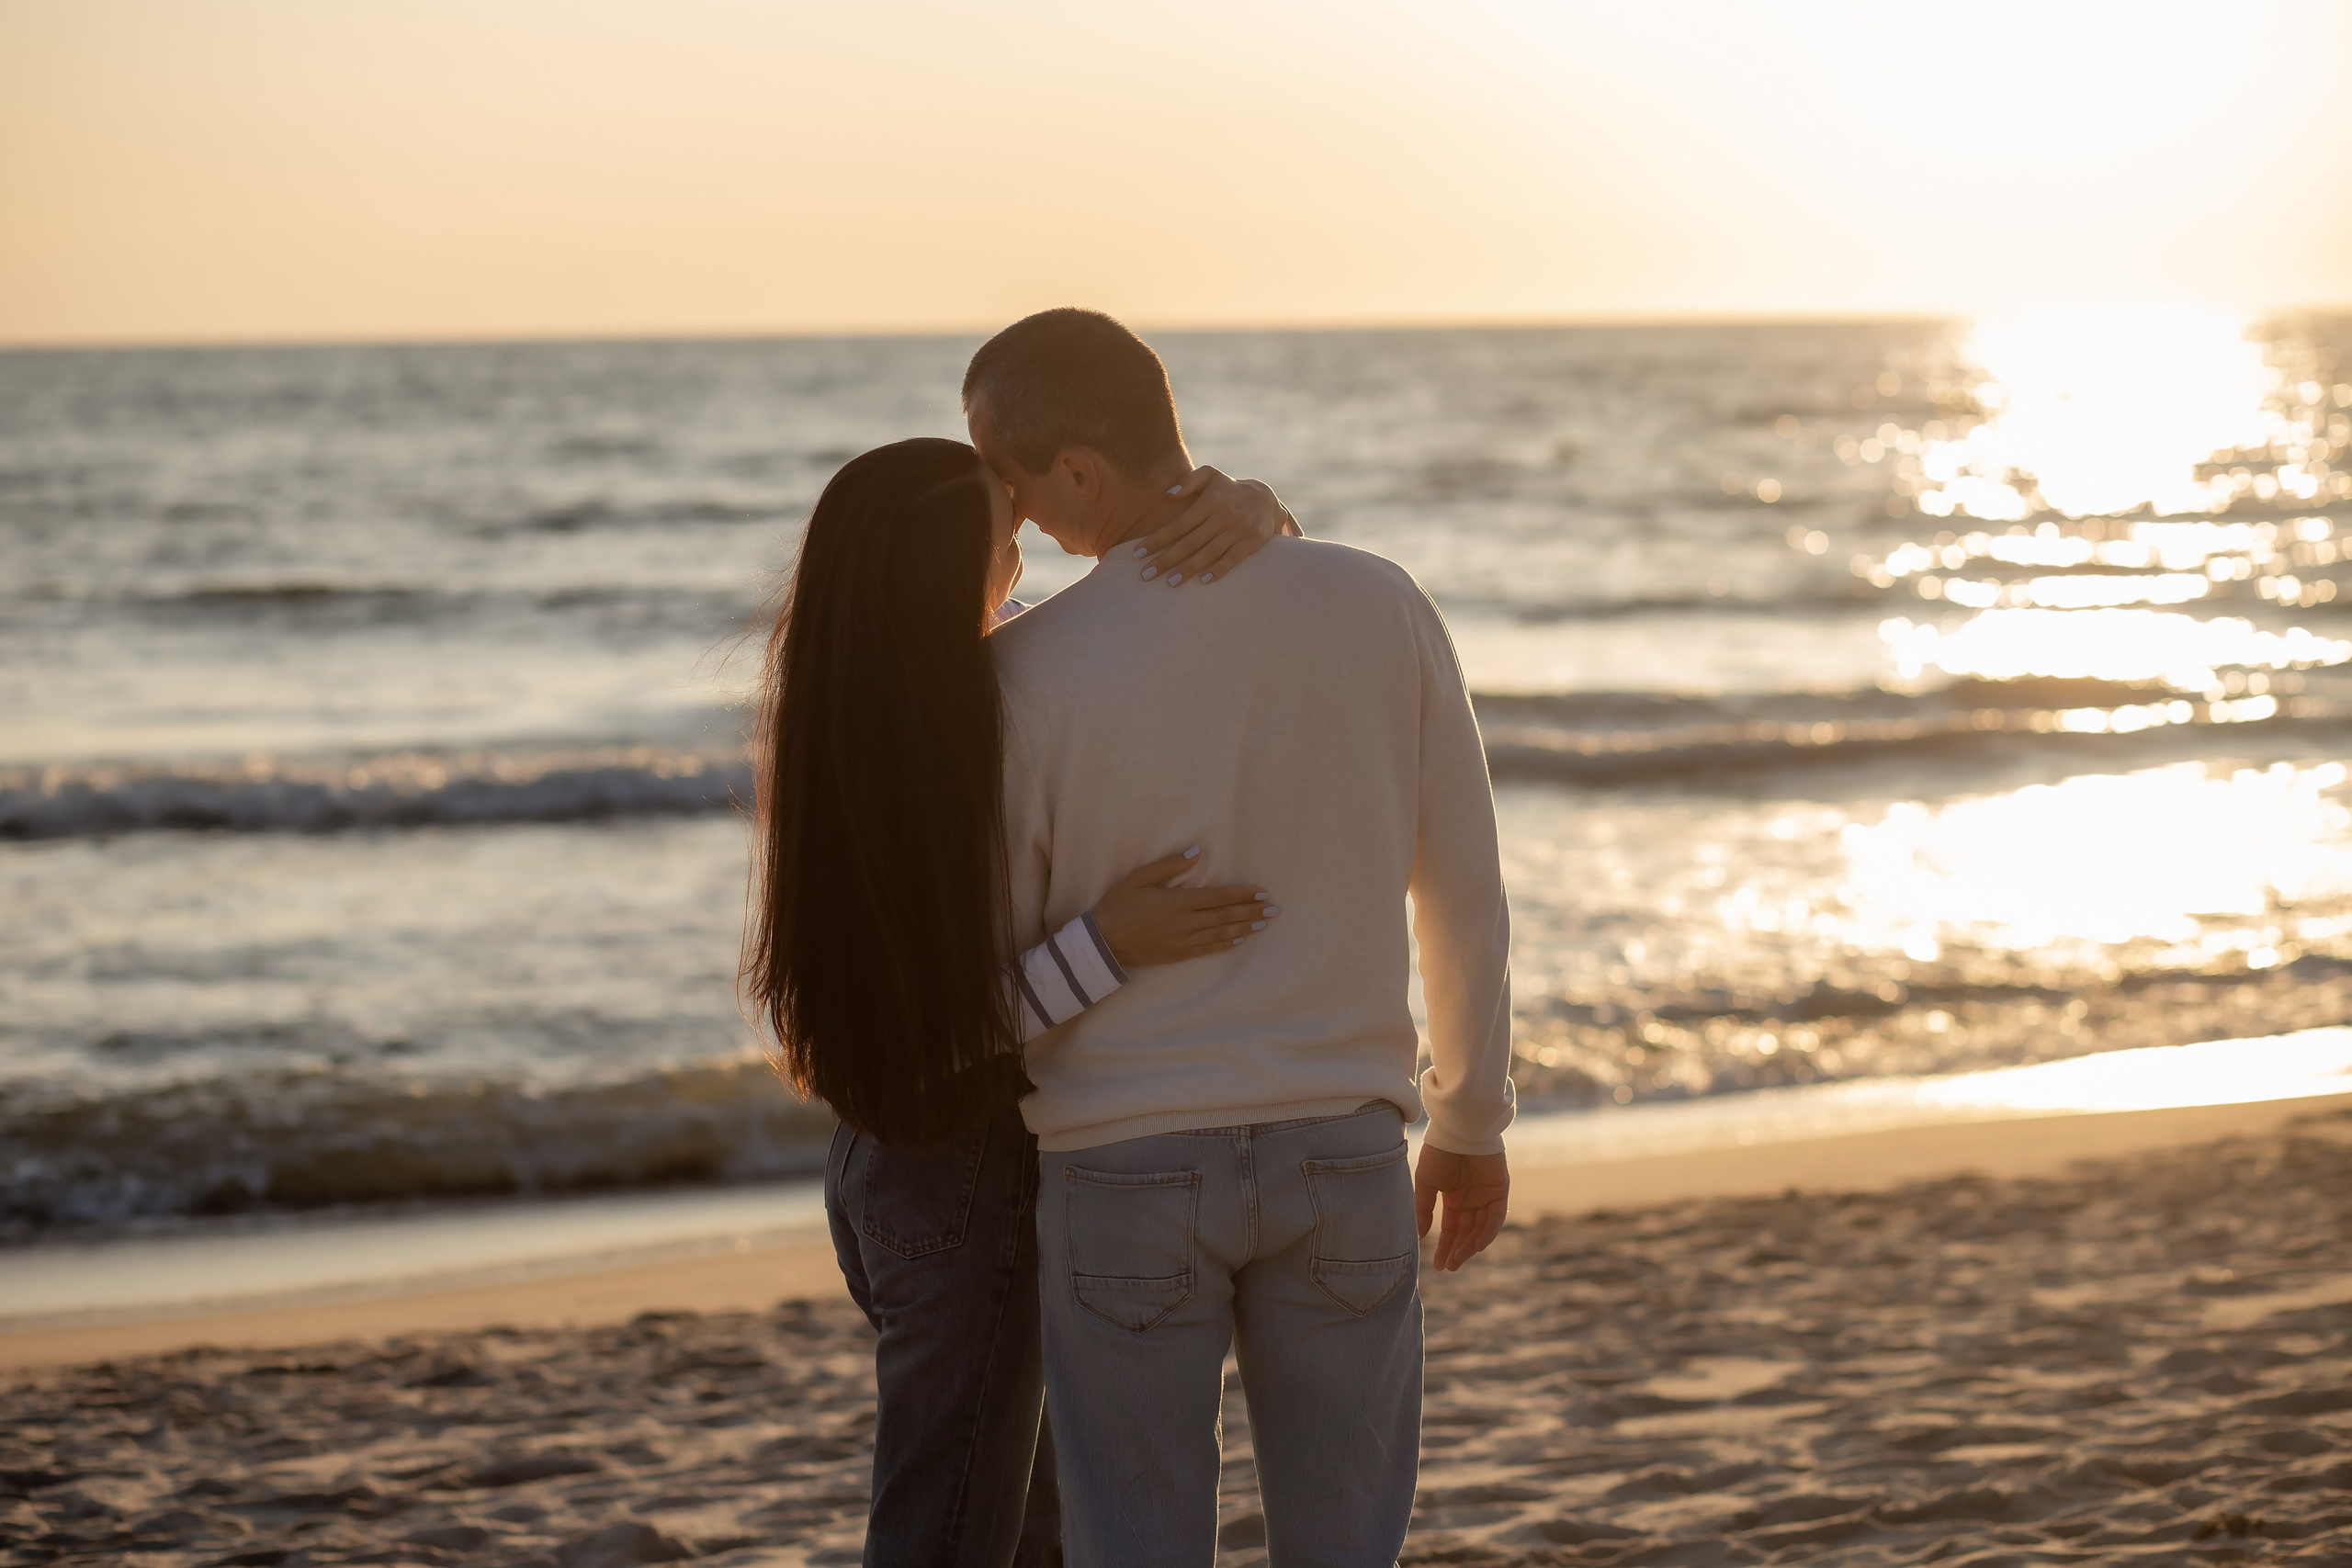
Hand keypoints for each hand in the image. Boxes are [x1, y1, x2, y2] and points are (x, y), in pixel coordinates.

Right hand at [1089, 849, 1278, 966]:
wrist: (1102, 942)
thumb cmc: (1117, 906)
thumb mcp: (1139, 878)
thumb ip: (1169, 865)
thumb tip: (1196, 852)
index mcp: (1177, 901)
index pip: (1218, 897)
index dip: (1242, 895)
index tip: (1261, 892)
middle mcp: (1185, 922)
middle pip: (1225, 915)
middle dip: (1252, 911)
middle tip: (1274, 910)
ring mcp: (1183, 941)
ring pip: (1221, 932)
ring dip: (1245, 927)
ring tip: (1265, 923)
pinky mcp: (1178, 954)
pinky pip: (1208, 948)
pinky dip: (1226, 943)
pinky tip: (1240, 939)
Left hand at [1129, 468, 1299, 586]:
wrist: (1267, 498)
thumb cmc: (1229, 489)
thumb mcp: (1211, 475)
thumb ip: (1189, 480)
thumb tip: (1167, 493)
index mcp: (1210, 501)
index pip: (1179, 524)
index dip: (1157, 539)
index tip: (1138, 553)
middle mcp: (1224, 515)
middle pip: (1190, 541)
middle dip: (1166, 559)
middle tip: (1145, 575)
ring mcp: (1239, 529)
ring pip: (1210, 552)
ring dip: (1189, 569)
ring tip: (1170, 583)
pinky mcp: (1254, 541)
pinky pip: (1234, 558)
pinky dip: (1219, 570)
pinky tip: (1203, 581)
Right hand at [1413, 1146, 1508, 1272]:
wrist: (1458, 1129)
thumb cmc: (1439, 1152)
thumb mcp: (1426, 1183)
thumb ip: (1424, 1209)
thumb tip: (1420, 1236)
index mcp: (1454, 1197)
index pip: (1452, 1227)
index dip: (1445, 1246)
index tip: (1437, 1264)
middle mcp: (1472, 1199)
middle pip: (1467, 1232)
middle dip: (1458, 1250)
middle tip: (1449, 1267)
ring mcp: (1487, 1196)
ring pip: (1481, 1229)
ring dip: (1471, 1246)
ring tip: (1458, 1260)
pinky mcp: (1500, 1191)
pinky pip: (1495, 1218)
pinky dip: (1488, 1233)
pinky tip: (1476, 1246)